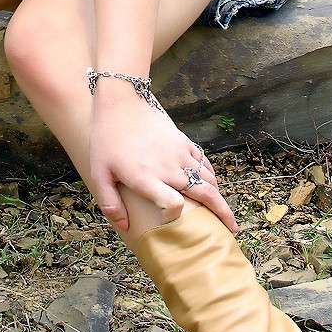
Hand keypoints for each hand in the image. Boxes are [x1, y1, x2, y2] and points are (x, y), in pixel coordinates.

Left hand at [88, 93, 237, 234]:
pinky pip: (204, 162)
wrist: (122, 103)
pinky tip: (211, 184)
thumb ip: (110, 203)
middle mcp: (168, 168)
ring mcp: (179, 153)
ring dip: (218, 195)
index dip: (176, 215)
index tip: (175, 217)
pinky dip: (211, 175)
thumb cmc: (106, 140)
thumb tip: (125, 228)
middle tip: (232, 228)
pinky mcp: (183, 142)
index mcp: (146, 178)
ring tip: (222, 210)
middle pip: (204, 193)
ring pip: (208, 178)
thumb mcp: (99, 173)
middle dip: (222, 212)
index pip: (172, 204)